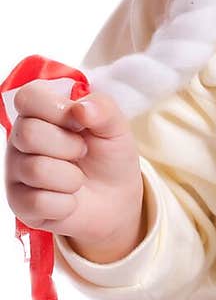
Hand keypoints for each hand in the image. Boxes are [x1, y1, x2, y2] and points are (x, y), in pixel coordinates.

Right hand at [5, 81, 144, 262]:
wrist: (115, 197)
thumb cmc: (108, 154)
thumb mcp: (115, 126)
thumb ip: (103, 109)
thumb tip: (81, 108)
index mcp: (39, 112)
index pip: (28, 97)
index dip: (57, 109)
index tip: (79, 122)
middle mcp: (20, 138)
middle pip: (28, 133)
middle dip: (70, 146)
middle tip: (82, 152)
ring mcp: (16, 171)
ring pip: (36, 169)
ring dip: (72, 177)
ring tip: (77, 177)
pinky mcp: (19, 203)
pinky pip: (39, 202)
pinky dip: (66, 203)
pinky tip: (70, 199)